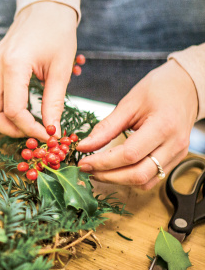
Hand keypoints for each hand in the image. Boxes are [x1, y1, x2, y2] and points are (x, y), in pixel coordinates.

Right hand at [0, 1, 77, 139]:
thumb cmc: (57, 33)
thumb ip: (54, 102)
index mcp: (13, 65)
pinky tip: (5, 106)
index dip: (30, 128)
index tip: (47, 134)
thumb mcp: (61, 69)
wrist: (44, 9)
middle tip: (31, 131)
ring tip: (18, 121)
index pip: (13, 110)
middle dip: (9, 129)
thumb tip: (52, 130)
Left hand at [76, 60, 197, 189]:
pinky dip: (131, 178)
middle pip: (138, 174)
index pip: (129, 155)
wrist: (186, 87)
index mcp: (163, 126)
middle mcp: (174, 145)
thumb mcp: (129, 103)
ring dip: (118, 180)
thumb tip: (84, 146)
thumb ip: (106, 127)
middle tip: (86, 169)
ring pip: (145, 181)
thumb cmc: (158, 89)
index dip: (103, 162)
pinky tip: (115, 170)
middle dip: (108, 176)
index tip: (83, 162)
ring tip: (98, 171)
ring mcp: (177, 154)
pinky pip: (152, 178)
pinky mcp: (175, 159)